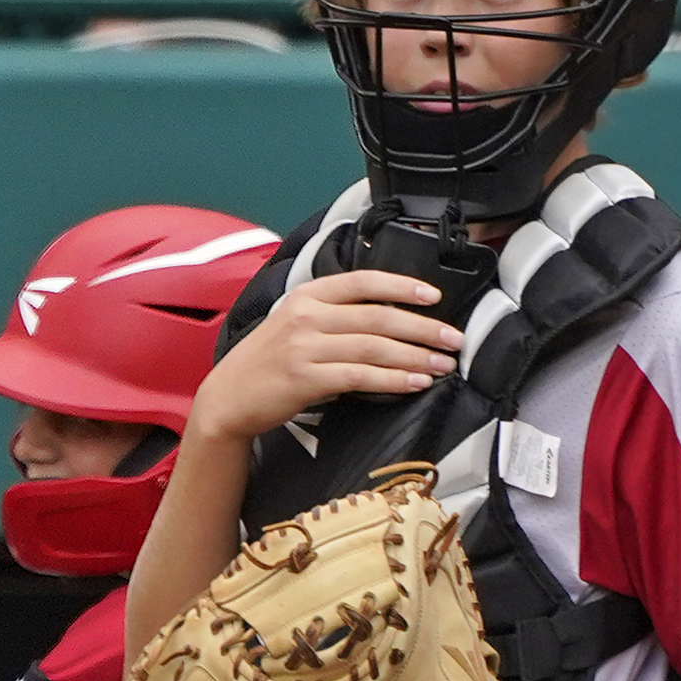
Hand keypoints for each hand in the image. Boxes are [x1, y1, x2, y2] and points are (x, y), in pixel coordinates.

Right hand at [187, 269, 462, 443]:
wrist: (227, 398)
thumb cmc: (265, 363)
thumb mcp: (293, 324)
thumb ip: (333, 315)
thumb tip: (389, 319)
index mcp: (306, 295)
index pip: (363, 282)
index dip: (402, 287)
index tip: (434, 297)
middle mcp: (306, 316)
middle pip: (378, 317)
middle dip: (422, 327)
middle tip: (453, 338)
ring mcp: (304, 347)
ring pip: (373, 346)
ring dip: (415, 356)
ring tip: (442, 364)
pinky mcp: (305, 378)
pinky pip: (360, 376)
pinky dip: (392, 379)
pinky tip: (414, 383)